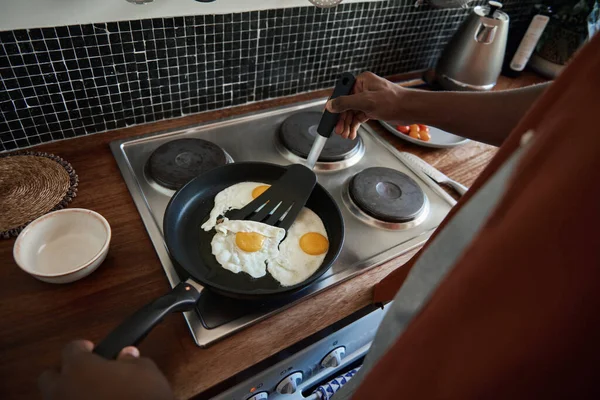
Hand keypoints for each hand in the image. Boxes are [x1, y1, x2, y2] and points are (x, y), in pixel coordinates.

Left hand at [39, 340, 173, 399]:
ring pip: (55, 399)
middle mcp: (62, 390)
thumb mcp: (145, 371)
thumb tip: (126, 356)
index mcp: (79, 367)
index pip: (70, 349)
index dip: (82, 348)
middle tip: (85, 374)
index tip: (90, 349)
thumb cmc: (142, 396)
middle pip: (49, 377)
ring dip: (69, 395)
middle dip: (63, 373)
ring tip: (91, 395)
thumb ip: (130, 361)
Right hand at [326, 72, 409, 139]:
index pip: (342, 93)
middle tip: (338, 130)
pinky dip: (354, 125)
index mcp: (361, 81)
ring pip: (351, 113)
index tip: (329, 116)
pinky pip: (358, 117)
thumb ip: (346, 103)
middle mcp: (363, 89)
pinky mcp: (372, 109)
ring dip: (347, 124)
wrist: (410, 109)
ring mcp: (368, 99)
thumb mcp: (366, 101)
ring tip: (346, 135)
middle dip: (342, 119)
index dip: (334, 105)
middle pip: (346, 105)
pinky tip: (352, 133)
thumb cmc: (393, 101)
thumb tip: (330, 105)